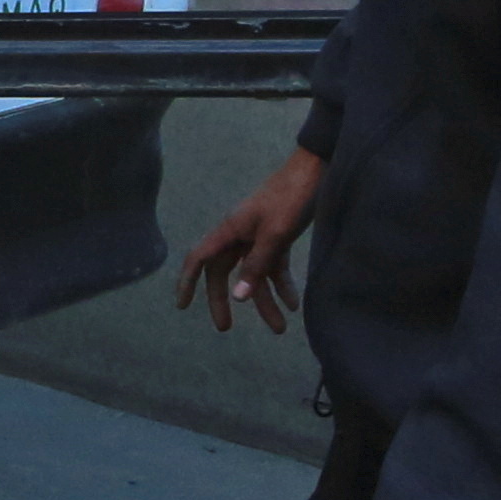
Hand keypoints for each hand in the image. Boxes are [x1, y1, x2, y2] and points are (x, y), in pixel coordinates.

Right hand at [172, 145, 322, 336]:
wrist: (317, 170)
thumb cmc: (291, 198)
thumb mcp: (274, 234)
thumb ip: (256, 266)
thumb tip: (238, 297)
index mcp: (230, 231)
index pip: (199, 259)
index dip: (187, 282)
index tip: (183, 306)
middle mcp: (239, 235)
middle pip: (224, 273)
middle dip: (224, 300)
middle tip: (226, 328)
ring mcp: (258, 237)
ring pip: (254, 275)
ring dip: (265, 301)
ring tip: (280, 329)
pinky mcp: (277, 238)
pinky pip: (273, 267)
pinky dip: (282, 286)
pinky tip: (293, 305)